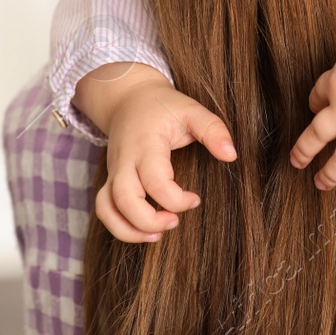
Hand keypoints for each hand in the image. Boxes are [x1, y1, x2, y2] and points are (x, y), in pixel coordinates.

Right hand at [88, 70, 236, 242]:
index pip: (155, 181)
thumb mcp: (191, 110)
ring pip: (107, 209)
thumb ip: (213, 130)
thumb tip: (231, 156)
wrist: (129, 98)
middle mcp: (125, 161)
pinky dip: (118, 226)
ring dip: (129, 230)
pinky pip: (104, 209)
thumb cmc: (164, 107)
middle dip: (149, 220)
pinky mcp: (110, 180)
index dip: (176, 199)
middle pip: (125, 200)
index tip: (195, 200)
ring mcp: (114, 172)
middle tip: (175, 222)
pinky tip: (144, 230)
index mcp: (146, 145)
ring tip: (157, 235)